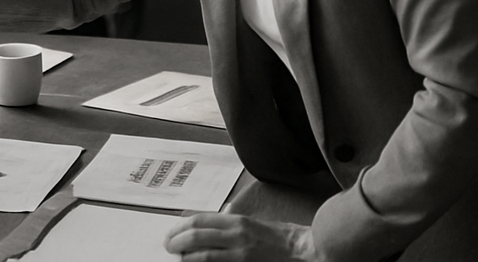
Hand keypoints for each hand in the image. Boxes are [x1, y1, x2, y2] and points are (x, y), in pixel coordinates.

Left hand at [165, 214, 316, 260]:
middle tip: (168, 246)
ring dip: (186, 256)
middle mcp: (237, 234)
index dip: (182, 226)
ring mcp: (242, 253)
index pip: (201, 219)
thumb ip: (235, 224)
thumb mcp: (257, 225)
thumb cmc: (285, 240)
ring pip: (203, 253)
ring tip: (177, 258)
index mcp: (238, 221)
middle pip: (197, 234)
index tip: (173, 232)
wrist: (309, 251)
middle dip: (177, 240)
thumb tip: (217, 222)